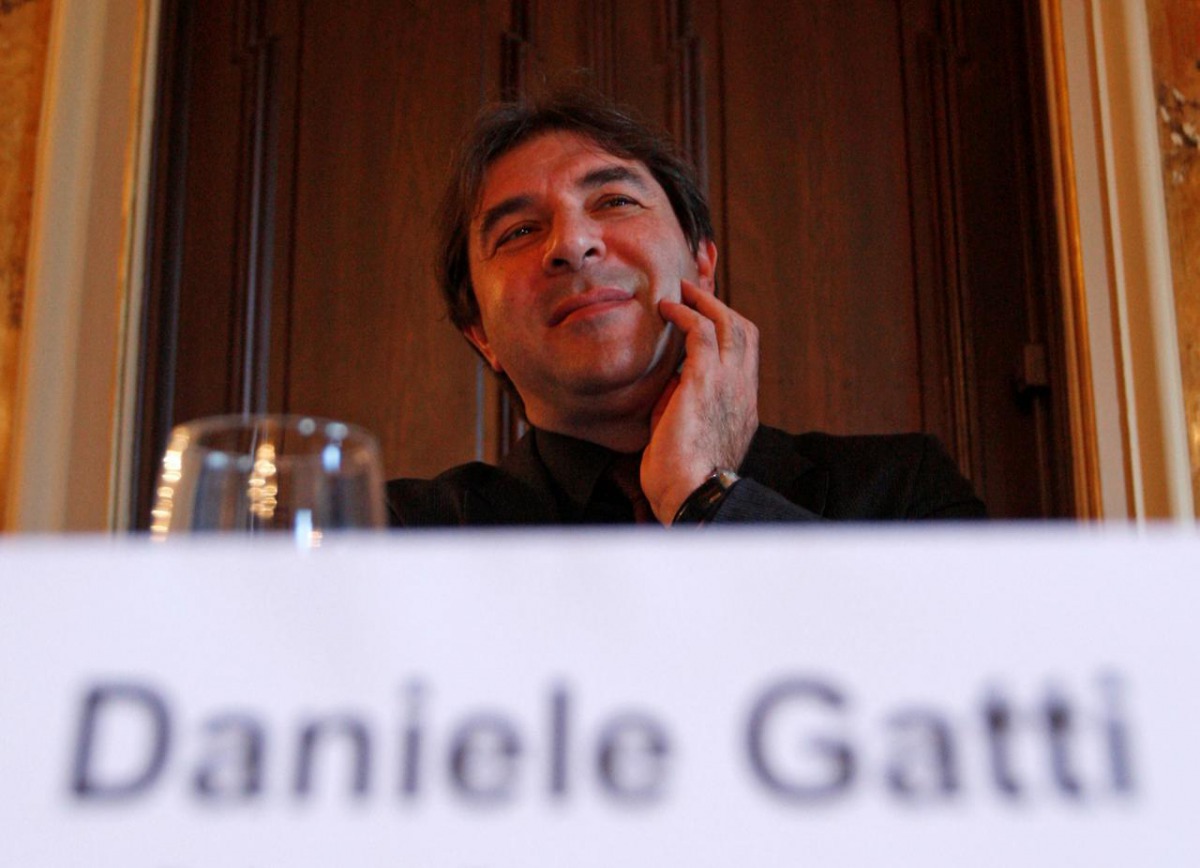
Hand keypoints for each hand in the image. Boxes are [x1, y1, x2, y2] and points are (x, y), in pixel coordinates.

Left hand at [640, 280, 758, 522]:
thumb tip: (669, 380)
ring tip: (680, 291)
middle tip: (693, 292)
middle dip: (720, 306)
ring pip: (728, 323)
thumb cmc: (683, 477)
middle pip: (744, 331)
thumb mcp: (687, 434)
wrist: (692, 495)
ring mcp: (729, 383)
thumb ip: (683, 403)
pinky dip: (684, 313)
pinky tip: (666, 308)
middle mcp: (743, 390)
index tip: (706, 317)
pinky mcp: (705, 380)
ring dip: (702, 301)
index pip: (745, 356)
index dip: (729, 330)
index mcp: (743, 406)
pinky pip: (700, 331)